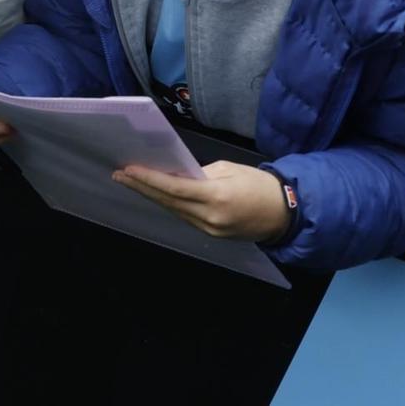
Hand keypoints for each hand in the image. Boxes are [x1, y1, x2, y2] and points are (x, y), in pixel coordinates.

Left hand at [113, 161, 292, 242]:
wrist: (285, 214)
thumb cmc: (259, 185)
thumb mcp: (229, 170)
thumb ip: (200, 173)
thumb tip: (177, 175)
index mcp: (216, 196)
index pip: (174, 188)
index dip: (149, 179)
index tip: (128, 170)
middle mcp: (210, 217)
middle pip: (168, 201)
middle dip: (142, 187)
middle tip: (119, 175)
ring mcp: (210, 229)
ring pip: (174, 211)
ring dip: (152, 196)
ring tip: (131, 182)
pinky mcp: (213, 235)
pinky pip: (185, 217)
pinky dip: (170, 205)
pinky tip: (157, 195)